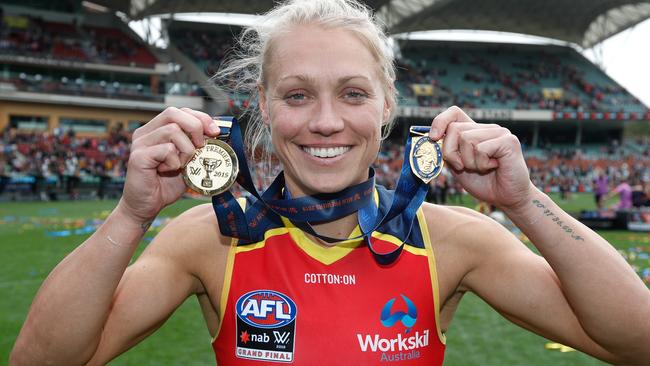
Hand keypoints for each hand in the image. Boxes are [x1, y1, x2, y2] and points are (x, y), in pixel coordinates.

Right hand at [118, 107, 219, 223]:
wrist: (146, 206)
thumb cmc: (166, 184)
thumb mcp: (188, 162)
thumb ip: (198, 147)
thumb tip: (217, 134)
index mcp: (156, 130)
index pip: (180, 112)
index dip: (200, 117)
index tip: (215, 132)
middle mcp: (145, 133)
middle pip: (173, 113)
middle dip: (195, 126)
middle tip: (201, 146)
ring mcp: (140, 143)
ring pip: (173, 131)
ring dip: (186, 149)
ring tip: (181, 165)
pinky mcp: (138, 157)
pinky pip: (166, 150)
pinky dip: (175, 162)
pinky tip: (168, 171)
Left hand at [429, 106, 532, 209]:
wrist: (507, 198)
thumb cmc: (483, 183)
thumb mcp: (458, 166)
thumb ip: (447, 152)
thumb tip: (432, 139)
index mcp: (474, 131)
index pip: (454, 113)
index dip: (440, 121)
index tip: (434, 138)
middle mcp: (487, 128)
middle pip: (455, 129)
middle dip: (451, 153)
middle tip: (463, 167)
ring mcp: (499, 132)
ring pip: (466, 139)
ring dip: (469, 162)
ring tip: (482, 168)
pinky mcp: (509, 141)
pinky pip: (481, 149)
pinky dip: (481, 164)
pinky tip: (493, 167)